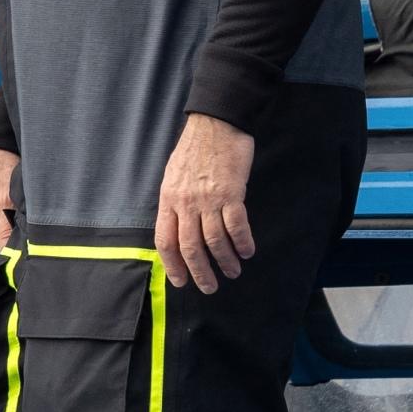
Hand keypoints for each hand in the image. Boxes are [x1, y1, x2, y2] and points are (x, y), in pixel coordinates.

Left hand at [156, 112, 255, 292]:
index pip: (165, 241)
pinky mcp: (232, 193)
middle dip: (200, 272)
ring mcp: (208, 199)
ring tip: (233, 272)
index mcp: (168, 200)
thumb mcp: (173, 177)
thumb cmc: (194, 150)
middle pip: (190, 247)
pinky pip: (236, 225)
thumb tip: (178, 228)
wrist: (216, 124)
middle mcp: (185, 203)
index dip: (173, 265)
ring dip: (225, 261)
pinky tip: (247, 251)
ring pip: (214, 241)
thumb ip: (175, 203)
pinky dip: (243, 242)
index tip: (181, 281)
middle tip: (209, 287)